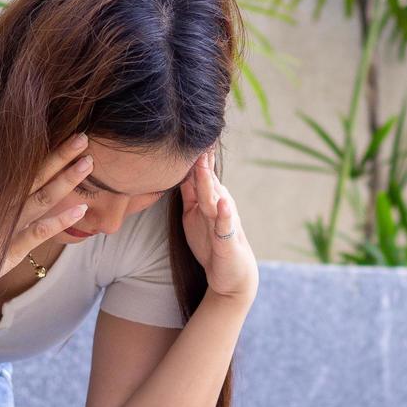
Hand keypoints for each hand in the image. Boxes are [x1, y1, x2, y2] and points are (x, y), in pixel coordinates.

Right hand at [0, 132, 91, 288]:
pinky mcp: (8, 248)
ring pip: (42, 196)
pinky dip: (60, 220)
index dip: (44, 153)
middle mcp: (0, 205)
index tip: (64, 135)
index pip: (23, 169)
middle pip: (36, 175)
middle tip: (83, 138)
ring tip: (89, 163)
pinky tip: (80, 210)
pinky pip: (39, 231)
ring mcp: (6, 224)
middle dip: (60, 156)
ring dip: (67, 179)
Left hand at [180, 148, 257, 303]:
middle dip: (200, 159)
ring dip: (207, 181)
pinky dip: (224, 214)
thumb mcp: (194, 215)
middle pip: (206, 179)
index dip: (193, 154)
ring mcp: (224, 221)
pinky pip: (225, 226)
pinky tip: (223, 203)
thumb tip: (175, 171)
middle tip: (195, 136)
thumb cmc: (211, 243)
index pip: (199, 172)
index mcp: (210, 198)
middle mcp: (219, 205)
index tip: (185, 131)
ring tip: (202, 163)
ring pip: (214, 198)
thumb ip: (188, 193)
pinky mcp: (227, 240)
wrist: (231, 275)